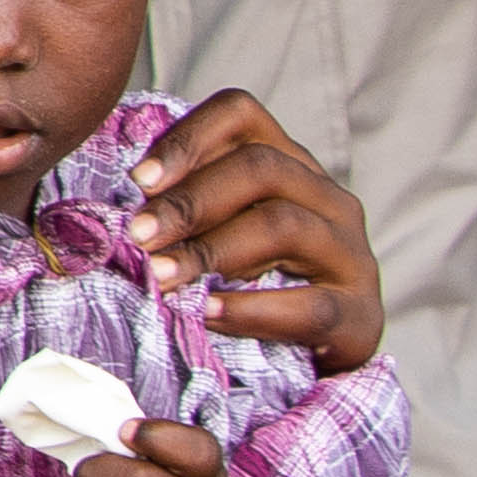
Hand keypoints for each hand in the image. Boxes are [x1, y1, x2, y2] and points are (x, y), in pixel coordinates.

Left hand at [126, 90, 381, 371]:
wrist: (317, 361)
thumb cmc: (250, 287)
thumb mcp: (218, 234)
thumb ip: (183, 210)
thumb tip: (114, 210)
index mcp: (290, 166)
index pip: (241, 115)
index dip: (187, 139)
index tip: (138, 180)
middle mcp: (329, 199)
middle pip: (261, 168)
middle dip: (190, 202)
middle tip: (137, 235)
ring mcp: (352, 255)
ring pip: (284, 225)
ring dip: (210, 250)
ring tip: (161, 276)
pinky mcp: (362, 316)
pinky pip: (310, 305)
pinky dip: (252, 309)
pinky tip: (208, 313)